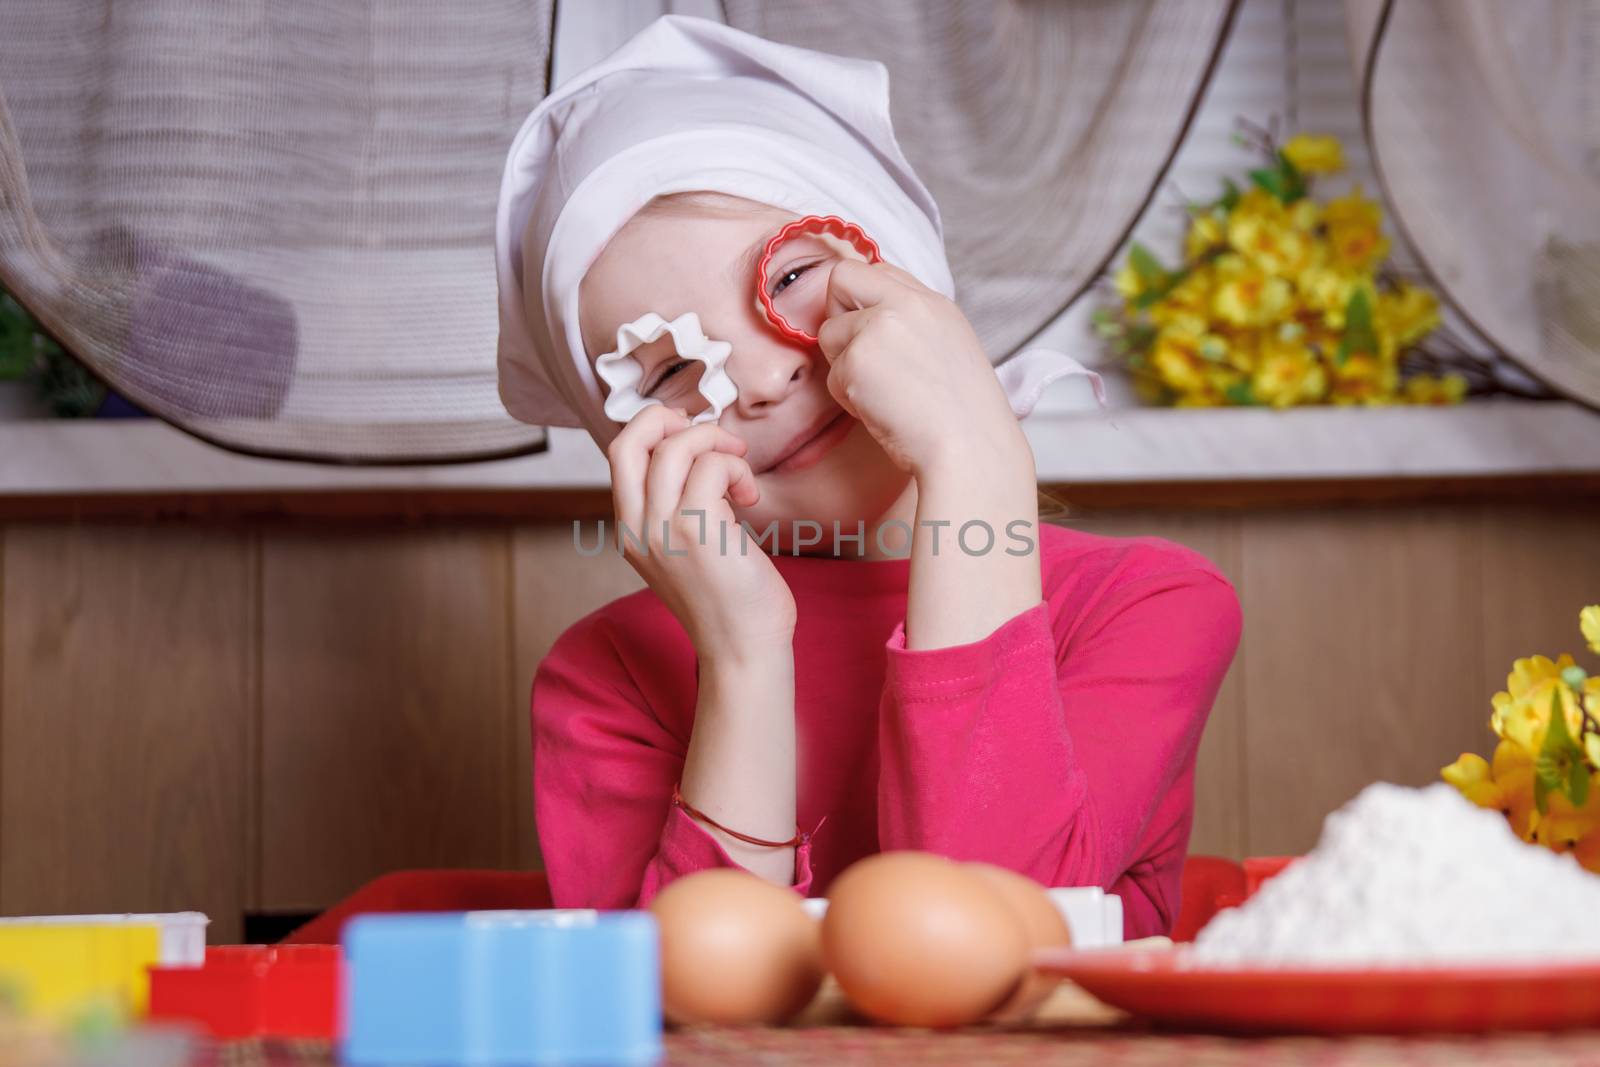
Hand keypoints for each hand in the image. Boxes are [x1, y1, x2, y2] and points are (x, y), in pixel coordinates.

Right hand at [606, 403, 796, 655]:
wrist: (742, 649)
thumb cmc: (727, 600)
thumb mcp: (683, 549)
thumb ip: (675, 506)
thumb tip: (693, 451)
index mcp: (630, 529)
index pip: (619, 452)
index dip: (655, 427)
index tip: (692, 435)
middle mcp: (637, 527)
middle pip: (630, 440)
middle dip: (671, 418)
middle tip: (711, 437)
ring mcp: (662, 529)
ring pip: (676, 447)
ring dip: (717, 444)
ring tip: (738, 474)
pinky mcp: (697, 531)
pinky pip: (711, 467)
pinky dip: (736, 469)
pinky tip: (749, 497)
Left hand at [815, 259, 1024, 478]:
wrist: (970, 449)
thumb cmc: (963, 419)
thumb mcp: (950, 351)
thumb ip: (911, 328)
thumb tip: (867, 326)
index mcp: (935, 303)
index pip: (879, 270)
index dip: (863, 300)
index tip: (869, 334)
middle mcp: (907, 304)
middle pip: (840, 279)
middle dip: (838, 317)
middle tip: (862, 360)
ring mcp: (880, 327)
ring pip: (829, 333)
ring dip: (845, 368)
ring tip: (882, 395)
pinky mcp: (858, 360)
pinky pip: (832, 377)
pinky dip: (850, 400)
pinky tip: (883, 412)